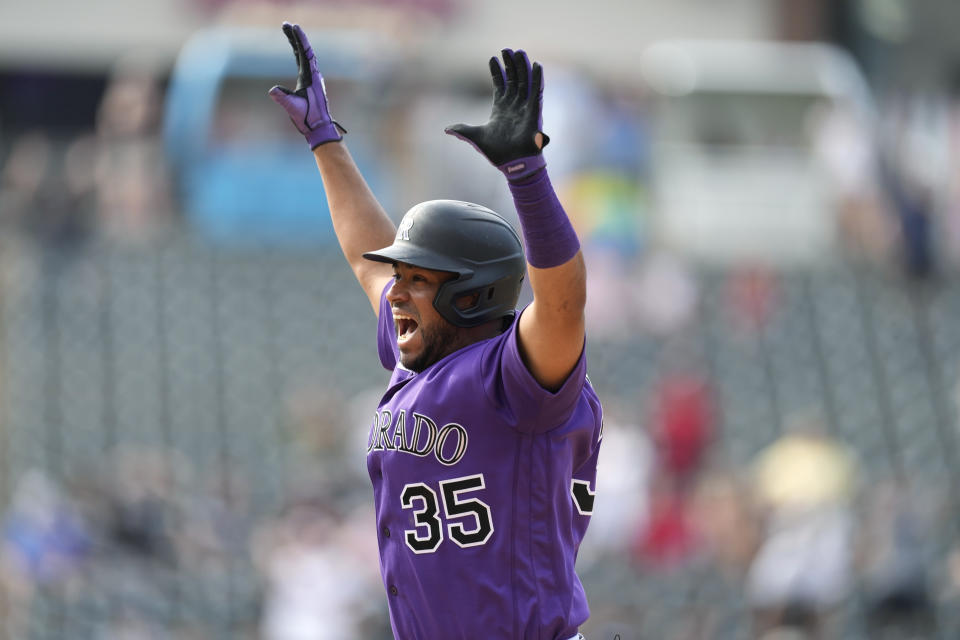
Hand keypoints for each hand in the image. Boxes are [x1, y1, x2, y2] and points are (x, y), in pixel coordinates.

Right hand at [268, 22, 345, 148]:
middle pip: (304, 51)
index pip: (305, 53)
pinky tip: (296, 50)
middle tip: (286, 24)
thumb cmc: (308, 118)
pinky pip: (304, 63)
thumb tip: (272, 90)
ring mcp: (312, 78)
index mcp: (310, 77)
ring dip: (296, 43)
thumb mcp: (293, 107)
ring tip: (288, 32)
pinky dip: (299, 53)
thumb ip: (283, 98)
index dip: (299, 39)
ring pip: (304, 56)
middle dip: (295, 37)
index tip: (294, 27)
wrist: (320, 127)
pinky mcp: (310, 83)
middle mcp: (313, 75)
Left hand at [445, 49, 549, 180]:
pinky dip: (538, 79)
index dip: (497, 72)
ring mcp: (524, 107)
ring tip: (519, 52)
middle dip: (510, 65)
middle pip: (513, 80)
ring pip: (524, 82)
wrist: (512, 164)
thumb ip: (463, 131)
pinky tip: (537, 65)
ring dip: (522, 67)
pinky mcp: (534, 111)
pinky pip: (537, 91)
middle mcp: (513, 106)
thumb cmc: (497, 153)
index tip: (493, 58)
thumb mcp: (476, 137)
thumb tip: (446, 129)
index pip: (500, 85)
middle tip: (507, 49)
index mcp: (500, 109)